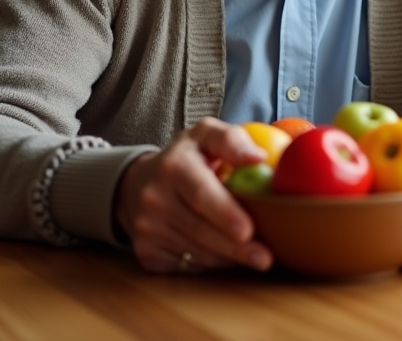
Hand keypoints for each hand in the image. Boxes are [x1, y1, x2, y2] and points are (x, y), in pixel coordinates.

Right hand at [115, 117, 271, 273]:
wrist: (137, 184)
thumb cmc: (186, 158)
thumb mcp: (205, 136)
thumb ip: (232, 140)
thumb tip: (258, 158)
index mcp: (173, 165)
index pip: (200, 192)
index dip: (225, 213)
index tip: (248, 230)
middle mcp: (154, 197)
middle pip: (200, 229)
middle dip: (235, 247)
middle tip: (264, 258)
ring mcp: (147, 227)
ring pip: (196, 252)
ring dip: (229, 257)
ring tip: (255, 256)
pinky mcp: (145, 252)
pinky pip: (187, 266)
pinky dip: (212, 264)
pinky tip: (226, 255)